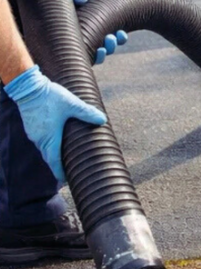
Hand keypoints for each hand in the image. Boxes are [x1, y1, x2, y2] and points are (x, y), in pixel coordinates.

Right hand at [4, 65, 106, 184]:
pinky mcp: (31, 127)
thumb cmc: (50, 97)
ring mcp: (34, 134)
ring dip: (53, 153)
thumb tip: (103, 120)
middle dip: (58, 165)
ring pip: (44, 149)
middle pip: (49, 158)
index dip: (61, 173)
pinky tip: (56, 137)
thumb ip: (87, 112)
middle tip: (70, 168)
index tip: (68, 180)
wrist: (29, 88)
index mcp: (50, 139)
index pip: (54, 163)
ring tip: (65, 154)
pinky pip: (40, 140)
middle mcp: (40, 140)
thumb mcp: (72, 104)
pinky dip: (48, 143)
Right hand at [72, 0, 127, 63]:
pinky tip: (122, 34)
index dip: (90, 54)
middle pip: (95, 52)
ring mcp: (100, 32)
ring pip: (107, 46)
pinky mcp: (111, 27)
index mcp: (77, 29)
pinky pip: (117, 37)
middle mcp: (89, 33)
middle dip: (102, 52)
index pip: (82, 47)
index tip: (97, 50)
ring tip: (114, 38)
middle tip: (104, 47)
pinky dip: (120, 38)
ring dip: (111, 45)